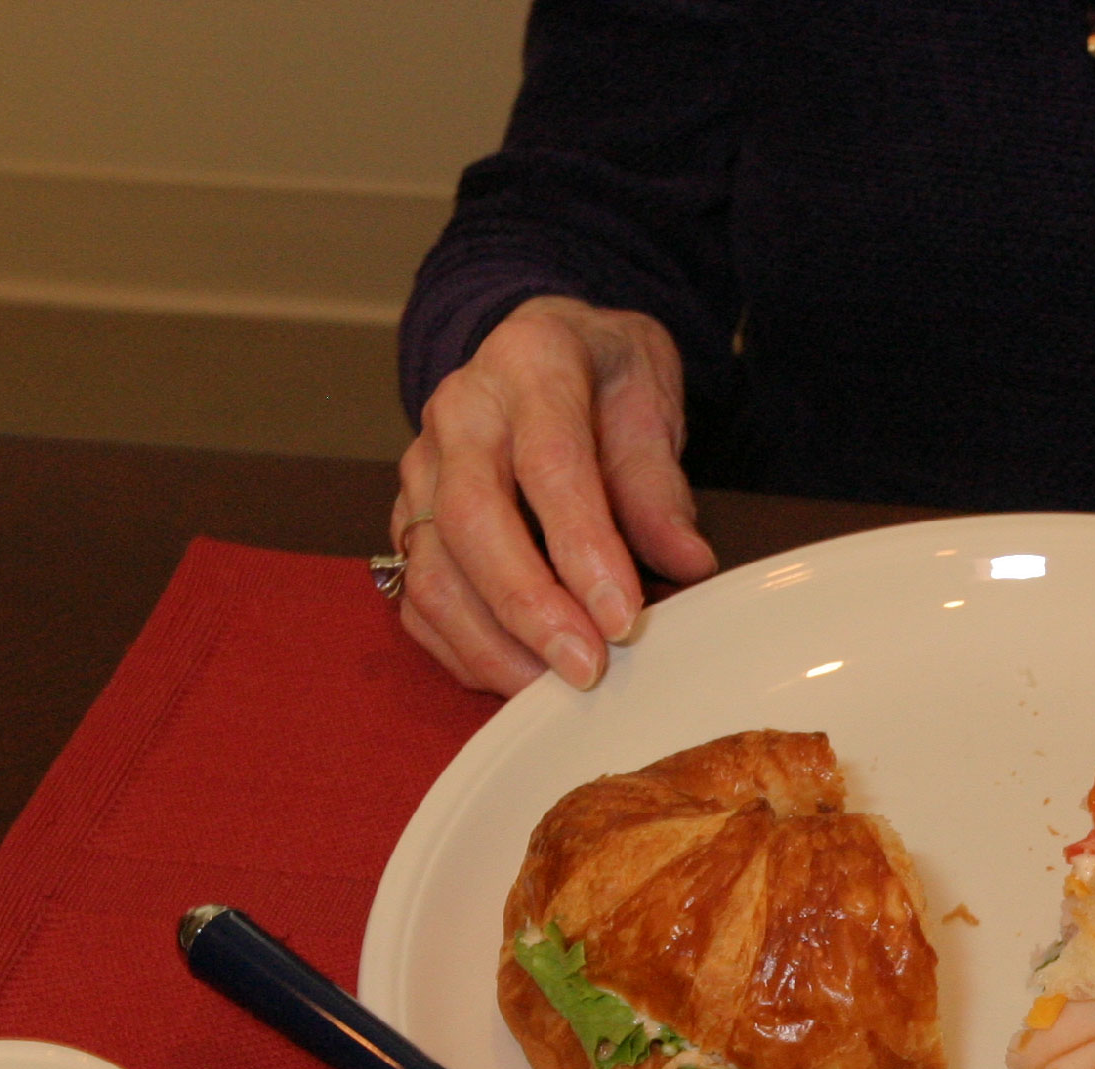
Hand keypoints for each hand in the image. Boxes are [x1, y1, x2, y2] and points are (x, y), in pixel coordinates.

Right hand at [392, 296, 718, 695]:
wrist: (542, 350)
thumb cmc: (604, 378)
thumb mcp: (652, 400)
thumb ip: (659, 485)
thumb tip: (687, 565)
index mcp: (530, 364)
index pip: (549, 463)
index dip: (584, 549)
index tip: (623, 619)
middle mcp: (460, 412)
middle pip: (471, 519)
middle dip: (529, 606)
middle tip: (586, 668)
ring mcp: (420, 467)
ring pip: (433, 568)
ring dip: (490, 643)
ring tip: (553, 691)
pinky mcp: (406, 518)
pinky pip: (416, 597)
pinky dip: (462, 649)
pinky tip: (516, 677)